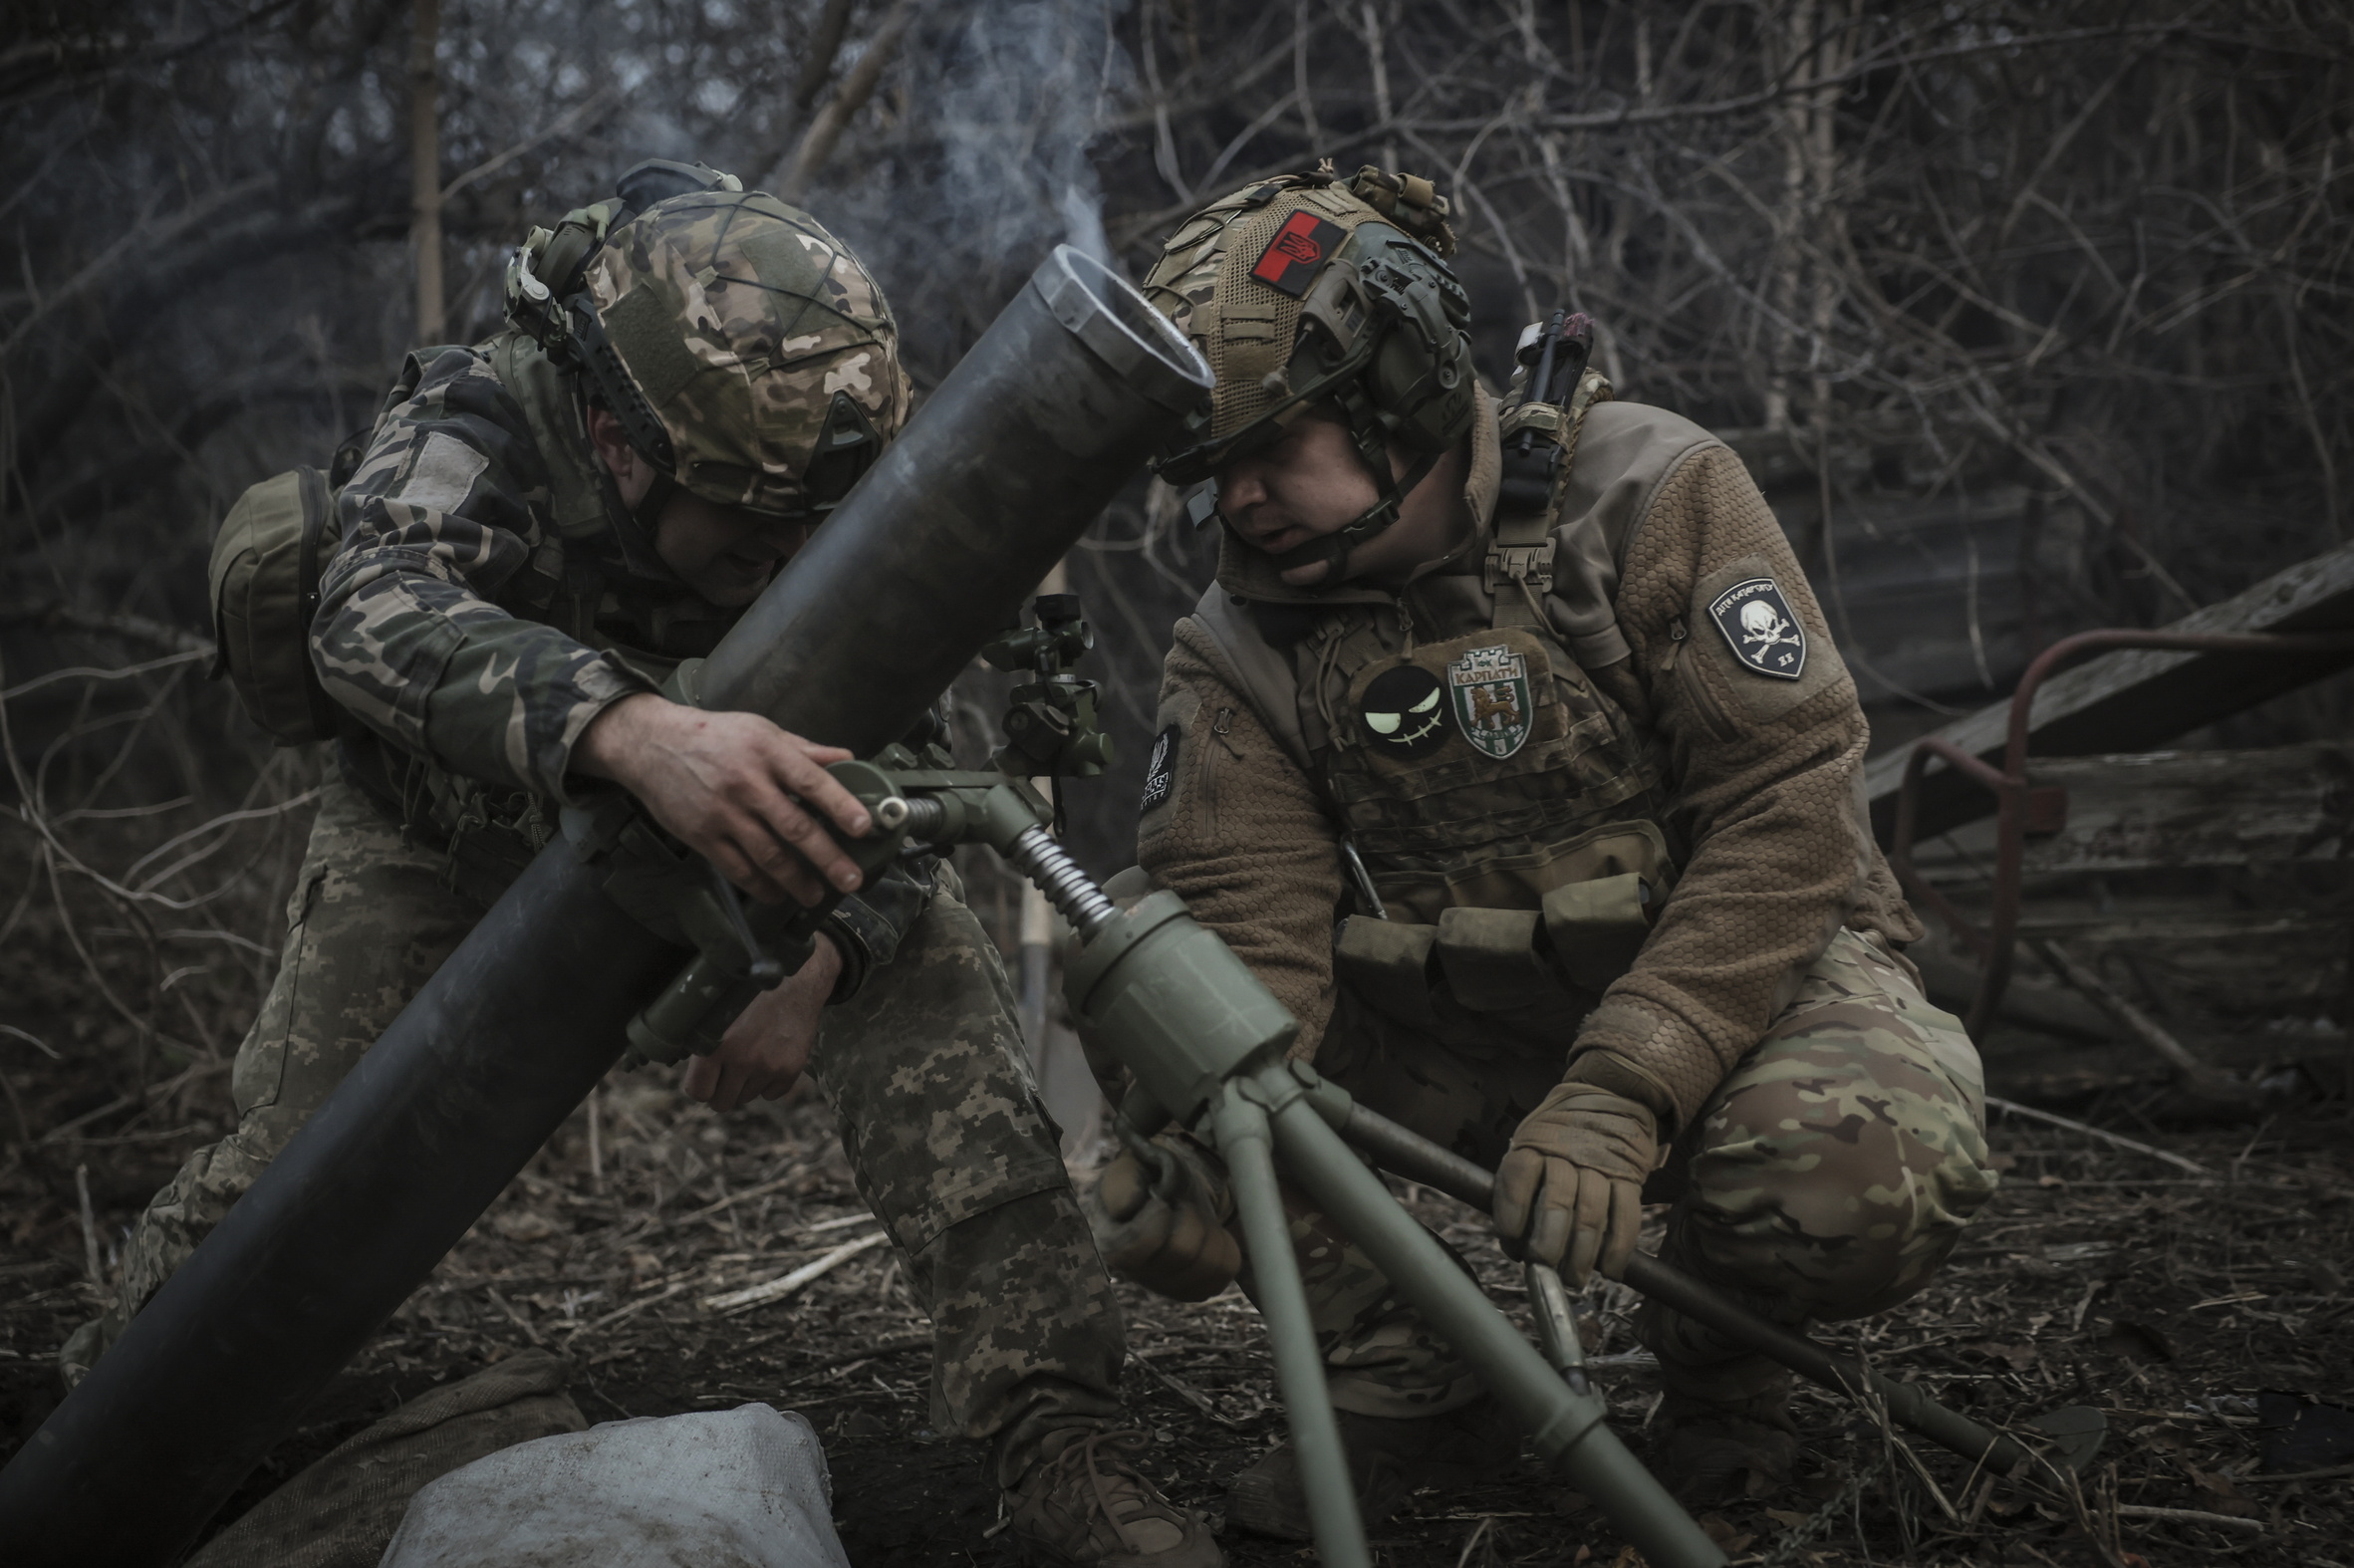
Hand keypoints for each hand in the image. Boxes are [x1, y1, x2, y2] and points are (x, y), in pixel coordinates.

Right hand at [576, 693, 870, 904]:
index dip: (840, 805)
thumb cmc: (713, 736)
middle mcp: (747, 784)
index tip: (863, 827)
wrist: (651, 746)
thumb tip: (848, 757)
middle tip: (850, 880)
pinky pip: (737, 868)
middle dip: (828, 858)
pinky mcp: (702, 835)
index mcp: (767, 753)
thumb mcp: (761, 730)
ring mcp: (723, 813)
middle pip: (795, 827)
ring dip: (797, 881)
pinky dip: (761, 886)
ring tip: (817, 895)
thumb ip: (805, 749)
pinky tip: (777, 894)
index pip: (812, 781)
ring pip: (768, 855)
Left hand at [683, 935, 840, 1110]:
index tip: (706, 1076)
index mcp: (716, 1046)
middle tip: (727, 1071)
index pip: (698, 1093)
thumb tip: (690, 1072)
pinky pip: (771, 1094)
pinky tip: (769, 1057)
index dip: (700, 1086)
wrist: (796, 982)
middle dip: (721, 1090)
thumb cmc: (749, 994)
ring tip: (752, 1054)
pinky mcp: (791, 1069)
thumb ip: (702, 1043)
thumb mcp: (716, 1012)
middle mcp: (743, 1060)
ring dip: (746, 1083)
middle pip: (722, 1103)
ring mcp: (769, 1067)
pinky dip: (768, 1082)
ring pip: (747, 1098)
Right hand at [1085, 1133, 1239, 1301]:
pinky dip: (1224, 1244)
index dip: (1155, 1222)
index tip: (1162, 1201)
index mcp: (1111, 1244)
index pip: (1134, 1248)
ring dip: (1209, 1230)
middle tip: (1181, 1203)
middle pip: (1182, 1253)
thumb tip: (1127, 1207)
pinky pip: (1225, 1269)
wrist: (1172, 1191)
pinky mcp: (1195, 1289)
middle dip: (1189, 1218)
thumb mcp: (1130, 1168)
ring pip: (1207, 1265)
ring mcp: (1168, 1287)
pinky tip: (1207, 1233)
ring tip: (1195, 1217)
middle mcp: (1137, 1273)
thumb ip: (1122, 1183)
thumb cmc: (1147, 1177)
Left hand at [1493, 1083, 1657, 1284]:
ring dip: (1582, 1255)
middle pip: (1556, 1203)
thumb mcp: (1531, 1140)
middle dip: (1548, 1244)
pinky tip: (1609, 1270)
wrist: (1612, 1096)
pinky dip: (1618, 1249)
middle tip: (1543, 1269)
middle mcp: (1567, 1152)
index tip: (1510, 1243)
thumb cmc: (1560, 1133)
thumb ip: (1522, 1183)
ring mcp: (1602, 1165)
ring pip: (1591, 1215)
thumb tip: (1514, 1242)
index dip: (1511, 1213)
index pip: (1517, 1177)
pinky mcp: (1630, 1177)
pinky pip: (1626, 1217)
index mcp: (1535, 1143)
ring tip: (1574, 1280)